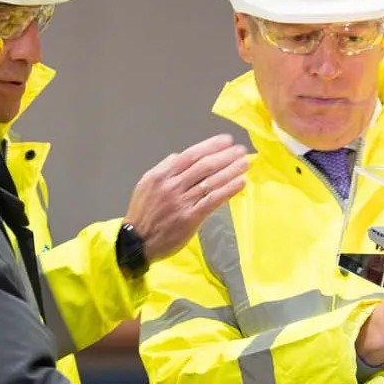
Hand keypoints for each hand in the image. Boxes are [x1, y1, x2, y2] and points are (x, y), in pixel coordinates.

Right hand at [125, 135, 248, 262]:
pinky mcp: (190, 218)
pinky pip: (212, 200)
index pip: (190, 155)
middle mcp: (172, 186)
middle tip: (241, 150)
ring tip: (245, 163)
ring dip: (230, 170)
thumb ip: (163, 168)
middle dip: (225, 156)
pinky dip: (228, 190)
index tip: (226, 141)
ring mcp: (182, 202)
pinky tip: (240, 183)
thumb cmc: (144, 213)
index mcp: (162, 175)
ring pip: (210, 181)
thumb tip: (179, 156)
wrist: (137, 242)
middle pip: (203, 166)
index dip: (211, 146)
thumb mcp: (146, 184)